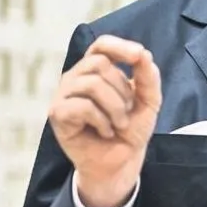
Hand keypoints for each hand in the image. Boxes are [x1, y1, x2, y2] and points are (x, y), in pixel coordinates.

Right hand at [48, 35, 162, 206]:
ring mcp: (64, 94)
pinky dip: (101, 120)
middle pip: (99, 63)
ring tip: (118, 123)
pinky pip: (82, 106)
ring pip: (92, 84)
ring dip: (114, 107)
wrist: (120, 161)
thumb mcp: (148, 101)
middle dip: (122, 89)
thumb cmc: (130, 129)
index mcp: (96, 69)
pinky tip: (104, 131)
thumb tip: (144, 54)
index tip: (138, 55)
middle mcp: (77, 77)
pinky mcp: (57, 113)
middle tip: (126, 111)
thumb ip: (148, 77)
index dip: (119, 46)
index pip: (101, 45)